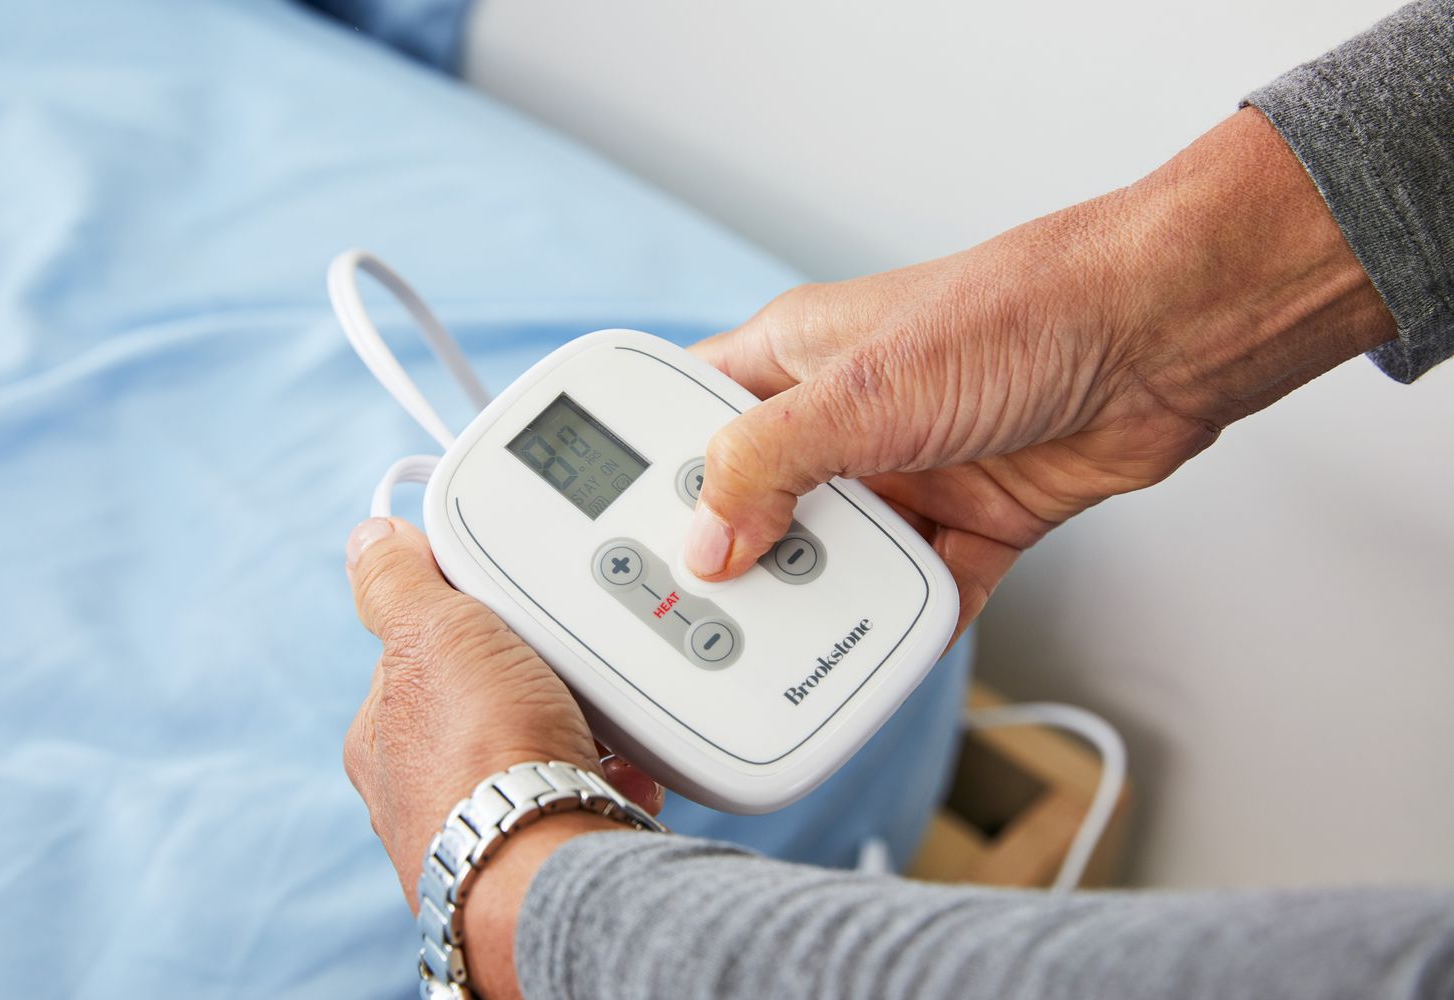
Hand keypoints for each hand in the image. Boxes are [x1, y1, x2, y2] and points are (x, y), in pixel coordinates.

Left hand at [342, 517, 661, 995]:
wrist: (548, 862)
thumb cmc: (480, 753)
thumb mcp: (428, 632)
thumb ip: (396, 582)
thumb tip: (369, 540)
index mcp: (384, 734)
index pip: (425, 650)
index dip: (471, 618)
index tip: (512, 604)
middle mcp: (425, 787)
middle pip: (490, 699)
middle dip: (537, 676)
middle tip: (571, 659)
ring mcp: (485, 822)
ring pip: (542, 746)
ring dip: (580, 725)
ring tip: (606, 712)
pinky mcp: (546, 850)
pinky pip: (587, 789)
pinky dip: (612, 774)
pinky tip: (625, 764)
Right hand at [683, 108, 1395, 634]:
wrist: (1164, 338)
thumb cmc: (1017, 316)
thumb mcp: (862, 391)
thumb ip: (768, 465)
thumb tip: (706, 543)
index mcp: (795, 359)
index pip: (693, 414)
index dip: (655, 473)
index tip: (629, 541)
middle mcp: (844, 415)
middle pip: (762, 502)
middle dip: (746, 556)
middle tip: (716, 610)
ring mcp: (911, 467)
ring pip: (843, 555)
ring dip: (832, 594)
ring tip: (805, 632)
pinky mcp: (975, 515)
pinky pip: (924, 585)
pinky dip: (910, 621)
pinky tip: (891, 645)